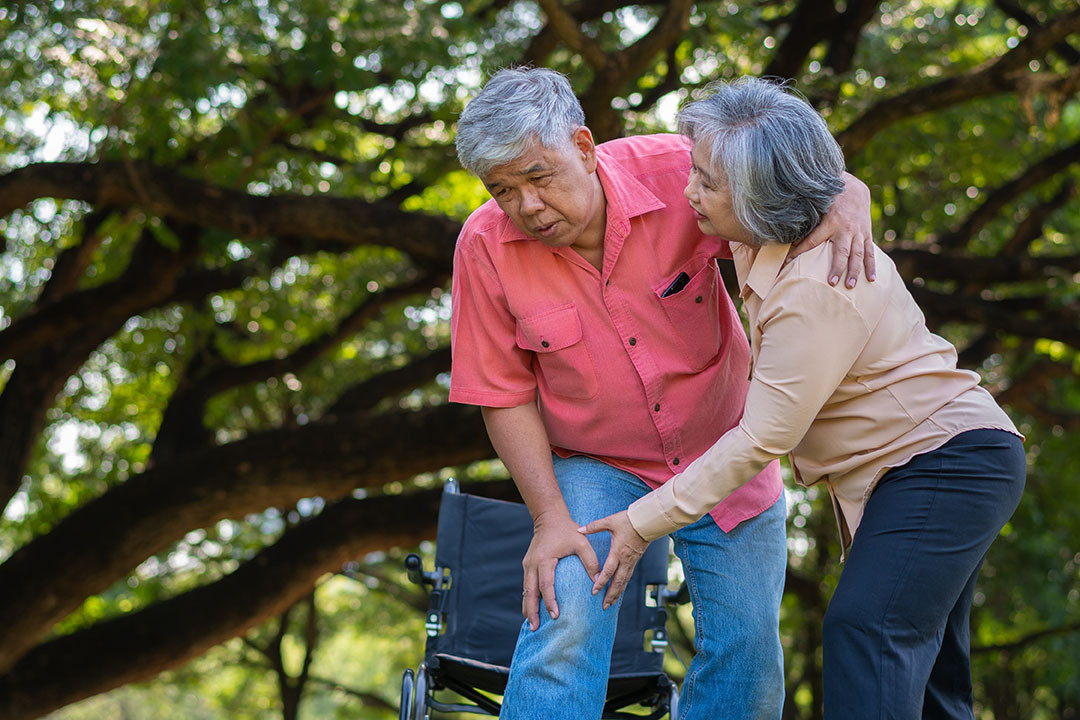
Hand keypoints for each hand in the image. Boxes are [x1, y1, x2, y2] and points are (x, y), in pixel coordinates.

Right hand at [522, 512, 600, 630]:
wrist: (549, 517)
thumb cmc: (567, 530)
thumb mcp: (581, 542)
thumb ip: (590, 561)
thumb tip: (598, 582)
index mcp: (544, 560)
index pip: (546, 585)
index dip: (550, 601)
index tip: (555, 615)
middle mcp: (532, 564)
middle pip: (529, 592)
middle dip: (532, 611)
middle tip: (535, 628)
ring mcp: (528, 565)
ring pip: (525, 590)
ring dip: (527, 607)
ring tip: (531, 624)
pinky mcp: (528, 565)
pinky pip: (527, 585)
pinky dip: (528, 598)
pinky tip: (531, 609)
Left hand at [578, 511, 648, 609]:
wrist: (647, 520)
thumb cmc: (628, 520)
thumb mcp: (609, 521)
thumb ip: (594, 526)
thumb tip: (579, 529)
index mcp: (618, 551)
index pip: (608, 571)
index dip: (601, 582)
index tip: (594, 591)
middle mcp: (626, 559)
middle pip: (618, 581)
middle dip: (611, 595)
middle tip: (604, 606)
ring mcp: (632, 561)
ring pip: (624, 581)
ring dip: (618, 593)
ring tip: (611, 603)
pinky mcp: (636, 560)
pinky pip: (629, 576)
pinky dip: (623, 585)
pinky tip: (619, 590)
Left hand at [789, 173, 874, 287]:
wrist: (854, 189)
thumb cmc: (831, 198)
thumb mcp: (817, 205)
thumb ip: (806, 219)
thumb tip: (787, 230)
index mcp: (830, 222)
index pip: (812, 240)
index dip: (799, 251)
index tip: (787, 262)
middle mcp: (845, 229)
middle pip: (841, 252)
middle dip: (836, 268)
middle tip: (831, 283)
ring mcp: (858, 232)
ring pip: (857, 254)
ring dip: (854, 271)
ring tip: (850, 286)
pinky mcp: (866, 234)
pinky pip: (869, 251)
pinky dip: (871, 265)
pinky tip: (871, 279)